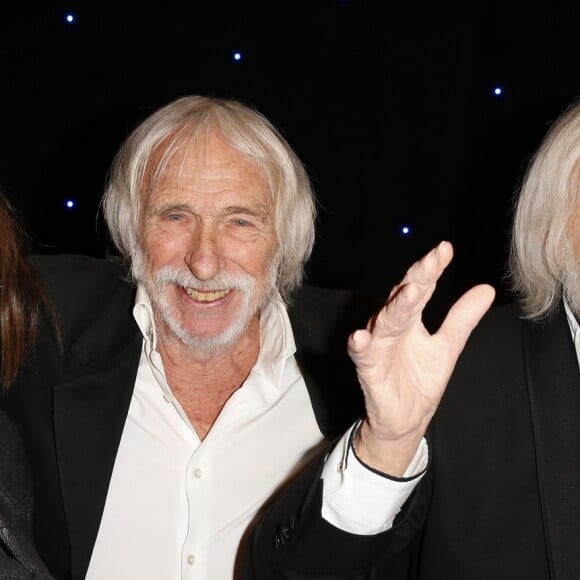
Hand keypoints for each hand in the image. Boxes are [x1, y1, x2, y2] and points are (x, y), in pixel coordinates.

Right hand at [348, 241, 494, 475]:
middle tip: (431, 261)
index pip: (422, 287)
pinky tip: (361, 336)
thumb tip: (486, 289)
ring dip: (396, 307)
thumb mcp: (447, 347)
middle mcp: (393, 327)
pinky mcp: (369, 369)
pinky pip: (362, 355)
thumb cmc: (420, 379)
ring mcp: (379, 346)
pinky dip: (360, 345)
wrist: (406, 419)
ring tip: (411, 292)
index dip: (432, 269)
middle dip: (417, 279)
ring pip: (385, 322)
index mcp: (411, 319)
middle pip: (403, 298)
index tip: (445, 249)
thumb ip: (462, 319)